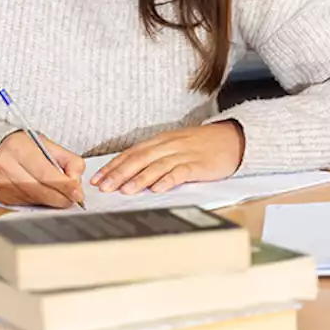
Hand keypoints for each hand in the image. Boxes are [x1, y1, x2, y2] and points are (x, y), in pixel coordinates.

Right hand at [0, 131, 85, 208]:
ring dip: (52, 200)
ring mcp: (3, 184)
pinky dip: (40, 201)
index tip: (78, 193)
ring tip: (57, 191)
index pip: (46, 173)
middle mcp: (7, 167)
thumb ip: (68, 160)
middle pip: (41, 191)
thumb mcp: (47, 144)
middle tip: (73, 196)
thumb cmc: (23, 146)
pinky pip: (29, 204)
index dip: (65, 186)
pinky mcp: (3, 197)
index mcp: (18, 149)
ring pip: (36, 200)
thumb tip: (77, 182)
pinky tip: (41, 191)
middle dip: (62, 197)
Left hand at [90, 121, 245, 194]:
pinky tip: (157, 189)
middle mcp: (168, 145)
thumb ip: (154, 157)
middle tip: (104, 187)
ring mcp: (184, 154)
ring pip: (156, 165)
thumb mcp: (174, 146)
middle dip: (119, 173)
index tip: (97, 179)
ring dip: (139, 178)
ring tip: (125, 190)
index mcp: (159, 141)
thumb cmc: (201, 145)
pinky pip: (180, 172)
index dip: (113, 166)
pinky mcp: (199, 164)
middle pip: (139, 158)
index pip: (131, 153)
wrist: (232, 139)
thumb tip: (129, 173)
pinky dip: (167, 180)